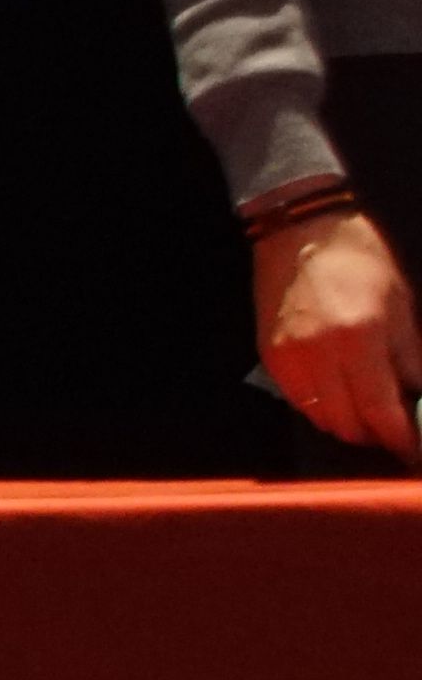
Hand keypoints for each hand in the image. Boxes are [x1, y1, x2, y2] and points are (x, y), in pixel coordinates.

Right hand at [257, 206, 421, 459]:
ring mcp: (290, 357)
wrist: (301, 231)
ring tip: (367, 409)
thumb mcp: (402, 305)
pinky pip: (299, 400)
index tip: (412, 448)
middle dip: (374, 433)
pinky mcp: (271, 355)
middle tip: (394, 427)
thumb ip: (410, 358)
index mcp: (361, 338)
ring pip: (320, 417)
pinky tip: (338, 390)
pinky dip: (321, 405)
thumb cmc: (359, 259)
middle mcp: (321, 354)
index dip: (401, 438)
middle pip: (348, 424)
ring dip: (347, 422)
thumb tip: (418, 397)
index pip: (382, 411)